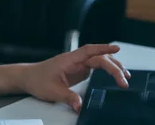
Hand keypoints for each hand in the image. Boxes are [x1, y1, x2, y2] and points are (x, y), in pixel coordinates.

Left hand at [0, 44, 130, 112]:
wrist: (28, 78)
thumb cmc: (38, 80)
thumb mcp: (52, 91)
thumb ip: (68, 98)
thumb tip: (80, 106)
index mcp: (69, 60)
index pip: (90, 51)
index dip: (104, 49)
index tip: (117, 49)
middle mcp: (75, 60)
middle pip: (98, 58)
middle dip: (113, 66)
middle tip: (124, 79)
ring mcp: (77, 64)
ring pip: (99, 61)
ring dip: (112, 66)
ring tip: (125, 76)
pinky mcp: (78, 70)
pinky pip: (95, 67)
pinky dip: (106, 70)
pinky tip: (114, 75)